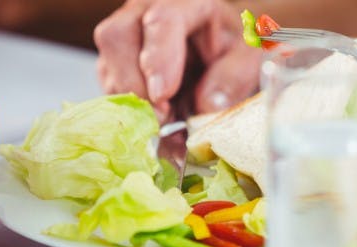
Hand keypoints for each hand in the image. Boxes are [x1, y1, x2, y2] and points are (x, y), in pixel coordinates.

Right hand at [94, 0, 260, 121]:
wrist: (223, 54)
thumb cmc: (234, 49)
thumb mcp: (248, 60)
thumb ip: (233, 78)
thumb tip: (207, 106)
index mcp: (186, 3)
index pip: (161, 20)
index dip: (158, 58)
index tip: (163, 95)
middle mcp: (146, 13)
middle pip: (117, 38)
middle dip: (134, 84)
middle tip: (161, 117)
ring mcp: (126, 38)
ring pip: (108, 68)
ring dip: (133, 104)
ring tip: (168, 123)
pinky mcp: (115, 65)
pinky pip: (110, 89)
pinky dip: (131, 113)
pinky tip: (159, 123)